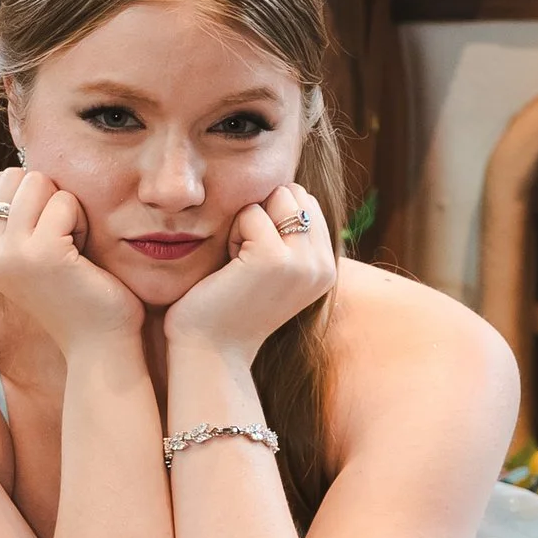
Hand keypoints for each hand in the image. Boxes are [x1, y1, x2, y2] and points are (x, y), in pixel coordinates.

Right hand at [0, 168, 141, 352]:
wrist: (100, 343)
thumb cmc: (81, 292)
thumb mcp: (38, 251)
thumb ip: (23, 215)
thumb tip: (27, 159)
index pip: (4, 180)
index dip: (40, 196)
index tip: (55, 236)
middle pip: (20, 175)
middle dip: (52, 197)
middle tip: (67, 241)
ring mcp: (11, 254)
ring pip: (39, 181)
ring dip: (68, 208)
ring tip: (75, 248)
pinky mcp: (41, 253)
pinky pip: (65, 202)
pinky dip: (84, 222)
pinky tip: (85, 256)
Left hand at [163, 188, 336, 362]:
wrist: (210, 350)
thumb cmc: (229, 305)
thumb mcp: (273, 268)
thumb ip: (290, 235)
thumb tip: (287, 188)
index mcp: (327, 267)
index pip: (306, 201)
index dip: (272, 218)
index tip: (256, 260)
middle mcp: (323, 266)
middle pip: (294, 193)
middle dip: (263, 215)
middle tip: (246, 261)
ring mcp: (302, 263)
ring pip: (277, 197)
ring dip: (249, 223)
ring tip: (239, 264)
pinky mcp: (274, 259)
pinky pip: (251, 213)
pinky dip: (232, 234)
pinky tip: (230, 267)